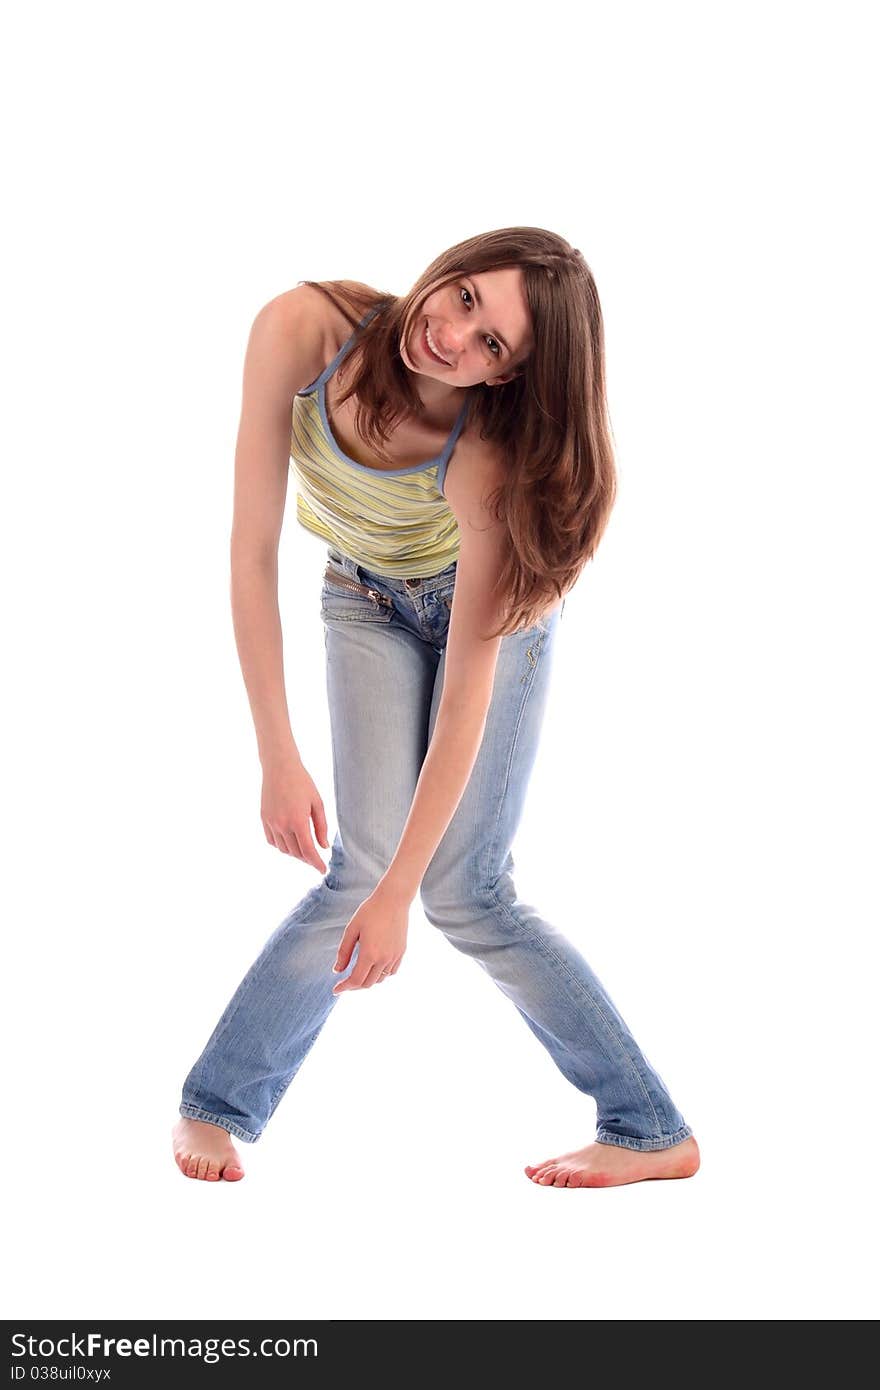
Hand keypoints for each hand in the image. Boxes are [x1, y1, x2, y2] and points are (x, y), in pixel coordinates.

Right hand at [260, 754, 329, 871]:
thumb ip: (321, 827)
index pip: (308, 851)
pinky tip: (289, 842)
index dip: (316, 863)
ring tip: (304, 850)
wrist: (279, 767)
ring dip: (295, 853)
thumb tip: (323, 846)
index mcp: (298, 821)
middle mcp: (283, 825)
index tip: (322, 870)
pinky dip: (281, 846)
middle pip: (296, 852)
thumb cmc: (302, 782)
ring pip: (283, 849)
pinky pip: (272, 841)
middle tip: (316, 859)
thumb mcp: (317, 803)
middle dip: (307, 859)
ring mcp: (271, 823)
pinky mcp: (264, 819)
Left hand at [332, 881, 409, 992]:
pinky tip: (374, 968)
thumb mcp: (352, 929)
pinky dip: (381, 975)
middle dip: (354, 986)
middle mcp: (384, 959)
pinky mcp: (401, 952)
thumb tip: (337, 970)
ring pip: (380, 979)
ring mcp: (394, 956)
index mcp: (369, 953)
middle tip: (344, 983)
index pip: (355, 980)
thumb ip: (344, 952)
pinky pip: (391, 972)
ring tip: (358, 974)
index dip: (344, 987)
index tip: (335, 990)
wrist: (394, 899)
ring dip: (367, 981)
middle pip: (368, 983)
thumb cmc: (370, 911)